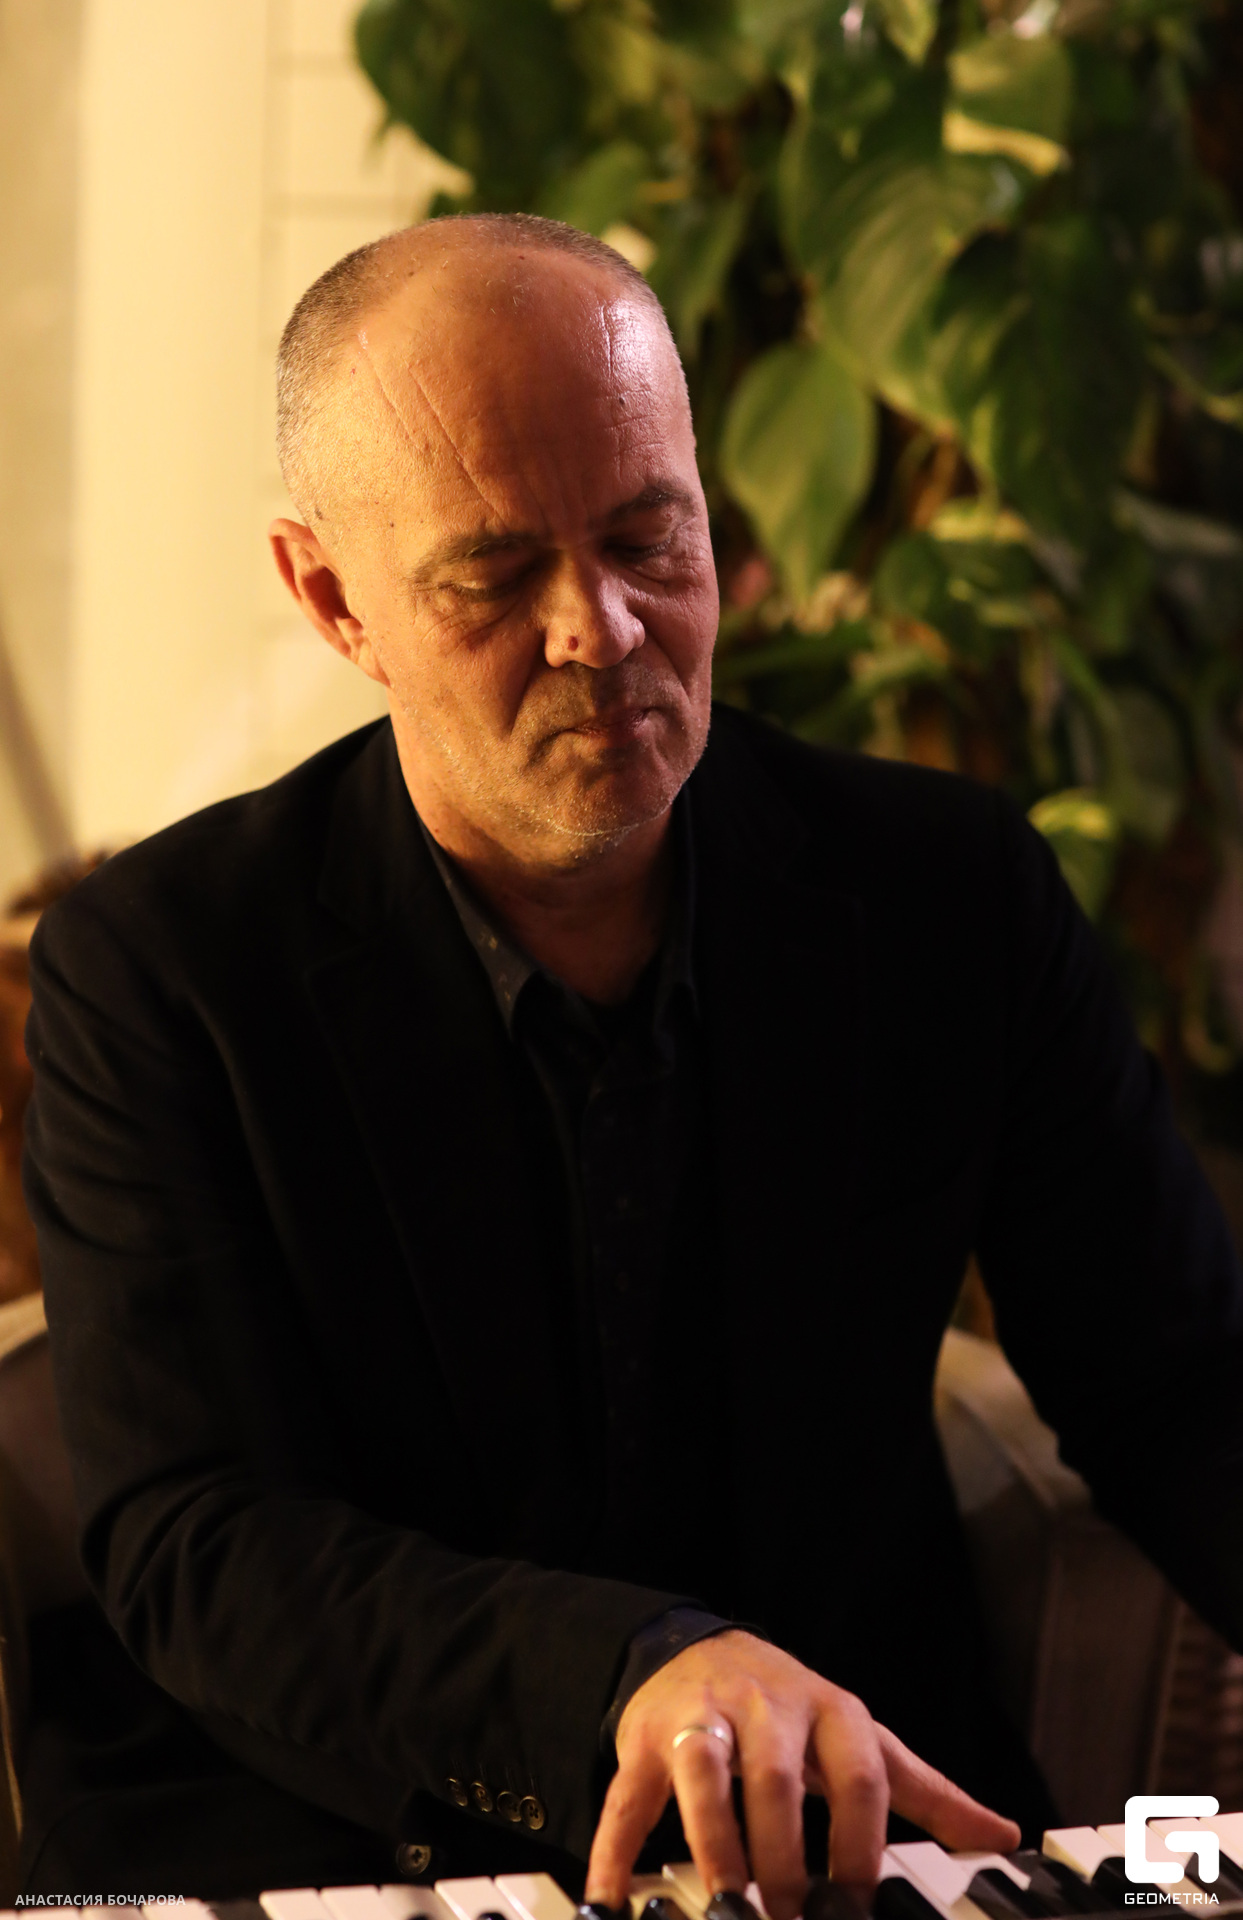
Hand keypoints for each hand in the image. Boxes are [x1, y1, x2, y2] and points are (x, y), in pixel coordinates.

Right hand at [585, 1630, 1020, 1919]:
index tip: (858, 1905)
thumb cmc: (792, 1713)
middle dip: (783, 1853)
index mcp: (829, 1711)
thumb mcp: (862, 1741)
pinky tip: (612, 1902)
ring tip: (724, 1904)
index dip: (862, 1841)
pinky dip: (614, 1853)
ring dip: (712, 1842)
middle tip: (790, 1918)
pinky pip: (627, 1798)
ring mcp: (700, 1719)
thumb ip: (926, 1793)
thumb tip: (1004, 1835)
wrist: (697, 1648)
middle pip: (776, 1779)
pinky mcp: (643, 1740)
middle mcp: (765, 1707)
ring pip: (703, 1774)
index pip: (857, 1774)